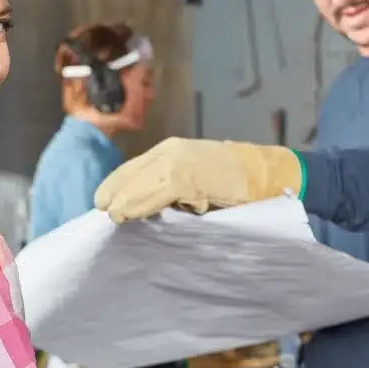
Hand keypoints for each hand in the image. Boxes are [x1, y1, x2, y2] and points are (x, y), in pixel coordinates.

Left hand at [94, 137, 303, 222]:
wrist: (267, 173)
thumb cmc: (233, 182)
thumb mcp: (195, 181)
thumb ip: (171, 189)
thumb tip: (144, 207)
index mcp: (170, 151)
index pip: (133, 167)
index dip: (116, 183)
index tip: (101, 201)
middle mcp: (170, 151)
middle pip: (132, 173)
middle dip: (115, 191)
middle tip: (102, 210)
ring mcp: (179, 161)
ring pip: (140, 182)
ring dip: (124, 200)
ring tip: (112, 216)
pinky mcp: (188, 176)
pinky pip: (157, 191)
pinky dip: (140, 203)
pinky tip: (127, 214)